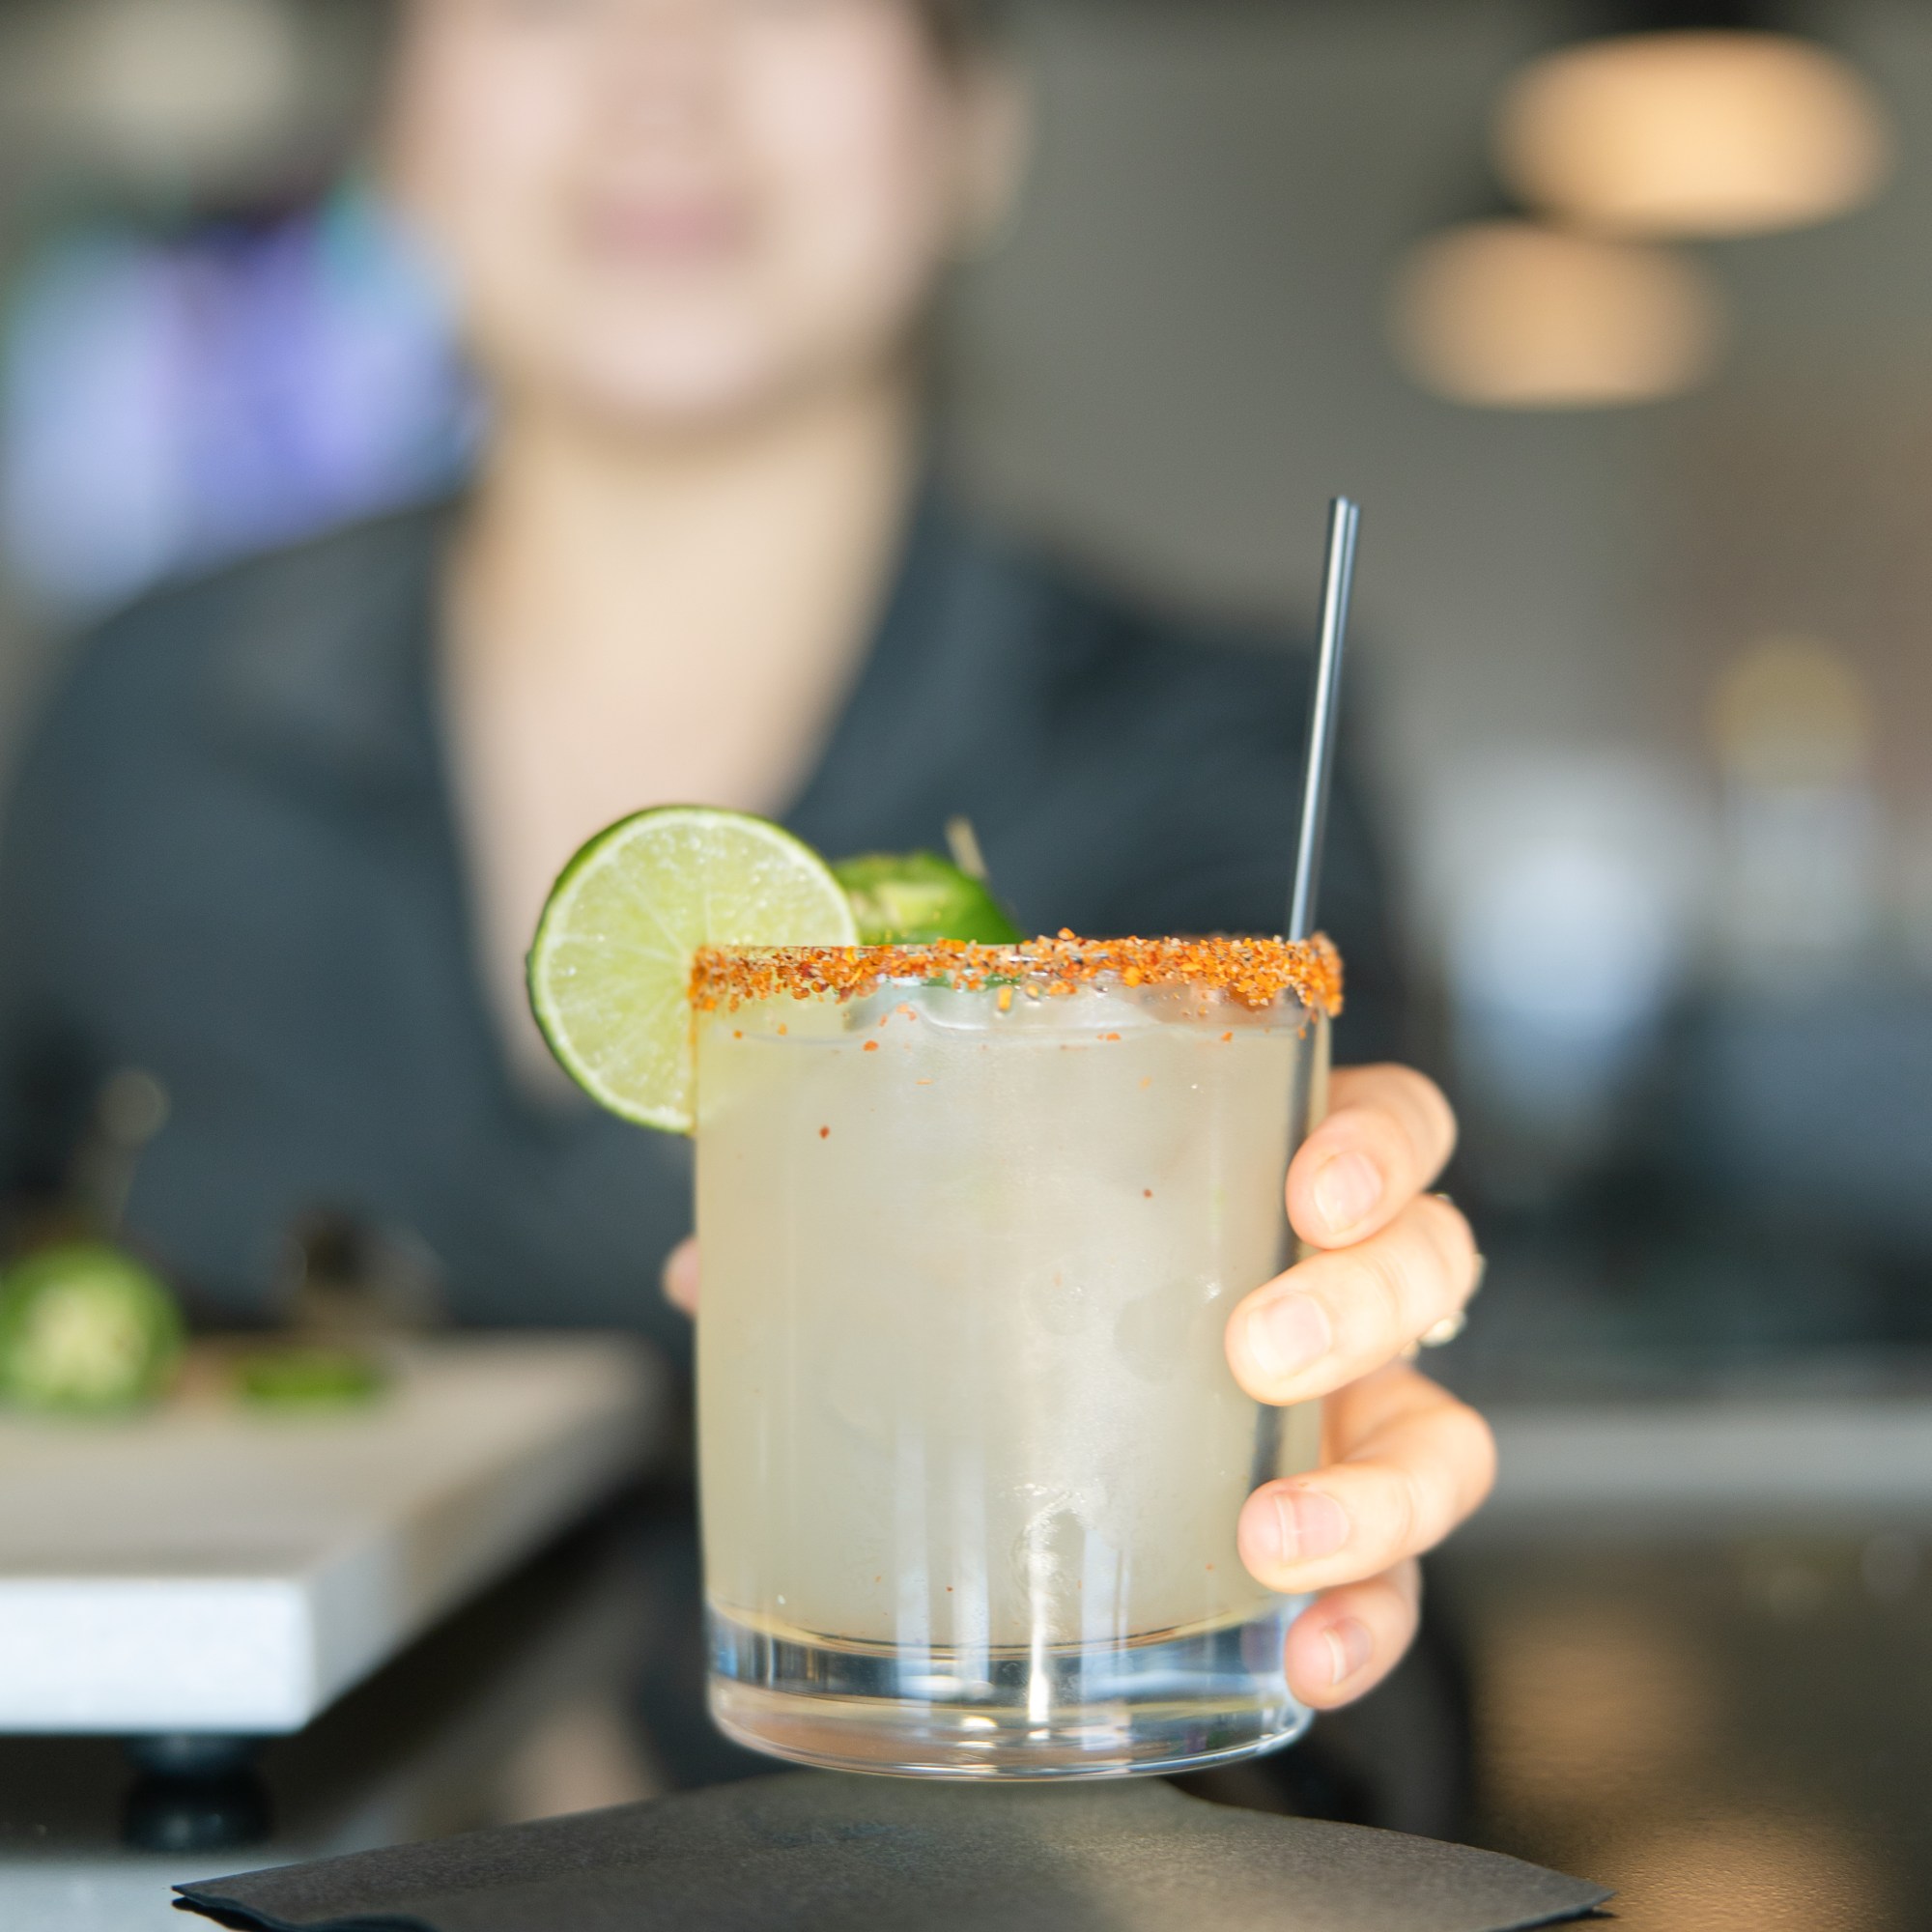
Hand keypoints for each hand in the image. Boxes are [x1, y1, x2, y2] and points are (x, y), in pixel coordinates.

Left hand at [660, 1062, 1492, 1714]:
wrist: (1038, 1411)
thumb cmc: (1017, 1272)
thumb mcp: (939, 1226)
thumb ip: (838, 1223)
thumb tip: (701, 1272)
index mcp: (1255, 1176)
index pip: (1383, 1120)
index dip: (1375, 1145)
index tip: (1309, 1186)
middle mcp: (1331, 1290)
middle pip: (1430, 1267)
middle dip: (1362, 1306)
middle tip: (1254, 1348)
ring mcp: (1345, 1418)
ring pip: (1443, 1437)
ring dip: (1375, 1491)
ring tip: (1267, 1537)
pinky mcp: (1331, 1536)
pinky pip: (1396, 1582)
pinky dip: (1365, 1620)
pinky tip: (1300, 1656)